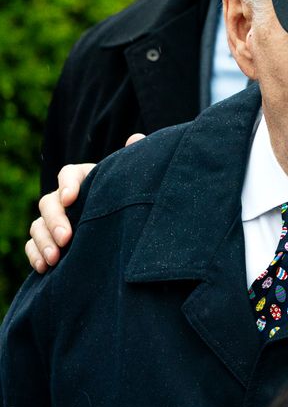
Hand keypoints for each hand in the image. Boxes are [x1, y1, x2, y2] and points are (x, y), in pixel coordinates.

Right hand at [25, 133, 145, 273]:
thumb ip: (132, 161)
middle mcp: (65, 198)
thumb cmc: (131, 198)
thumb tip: (136, 138)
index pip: (69, 173)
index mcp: (85, 178)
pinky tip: (45, 267)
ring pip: (38, 225)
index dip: (67, 184)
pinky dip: (36, 255)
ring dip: (43, 241)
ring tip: (55, 258)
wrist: (128, 226)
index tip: (71, 197)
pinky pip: (33, 246)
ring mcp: (55, 220)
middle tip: (66, 238)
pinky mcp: (50, 241)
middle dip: (55, 220)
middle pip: (49, 202)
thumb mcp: (133, 180)